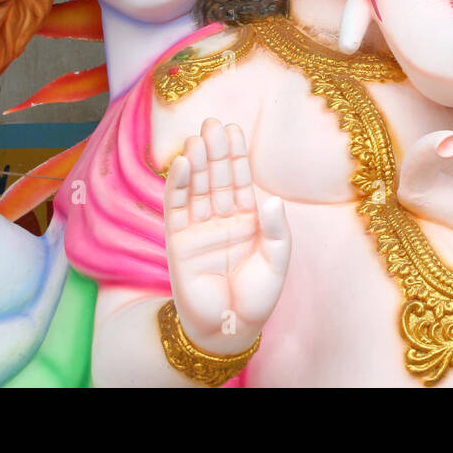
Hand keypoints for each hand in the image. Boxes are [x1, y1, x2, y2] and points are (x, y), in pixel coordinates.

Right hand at [164, 118, 290, 355]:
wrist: (230, 328)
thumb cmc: (258, 297)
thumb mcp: (277, 261)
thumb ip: (276, 229)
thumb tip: (271, 197)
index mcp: (248, 219)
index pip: (240, 180)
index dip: (236, 155)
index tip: (233, 129)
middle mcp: (222, 218)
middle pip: (216, 177)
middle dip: (214, 151)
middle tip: (212, 123)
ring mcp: (199, 228)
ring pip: (196, 187)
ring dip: (195, 162)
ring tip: (197, 137)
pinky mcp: (178, 240)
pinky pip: (176, 207)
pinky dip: (177, 185)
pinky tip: (180, 163)